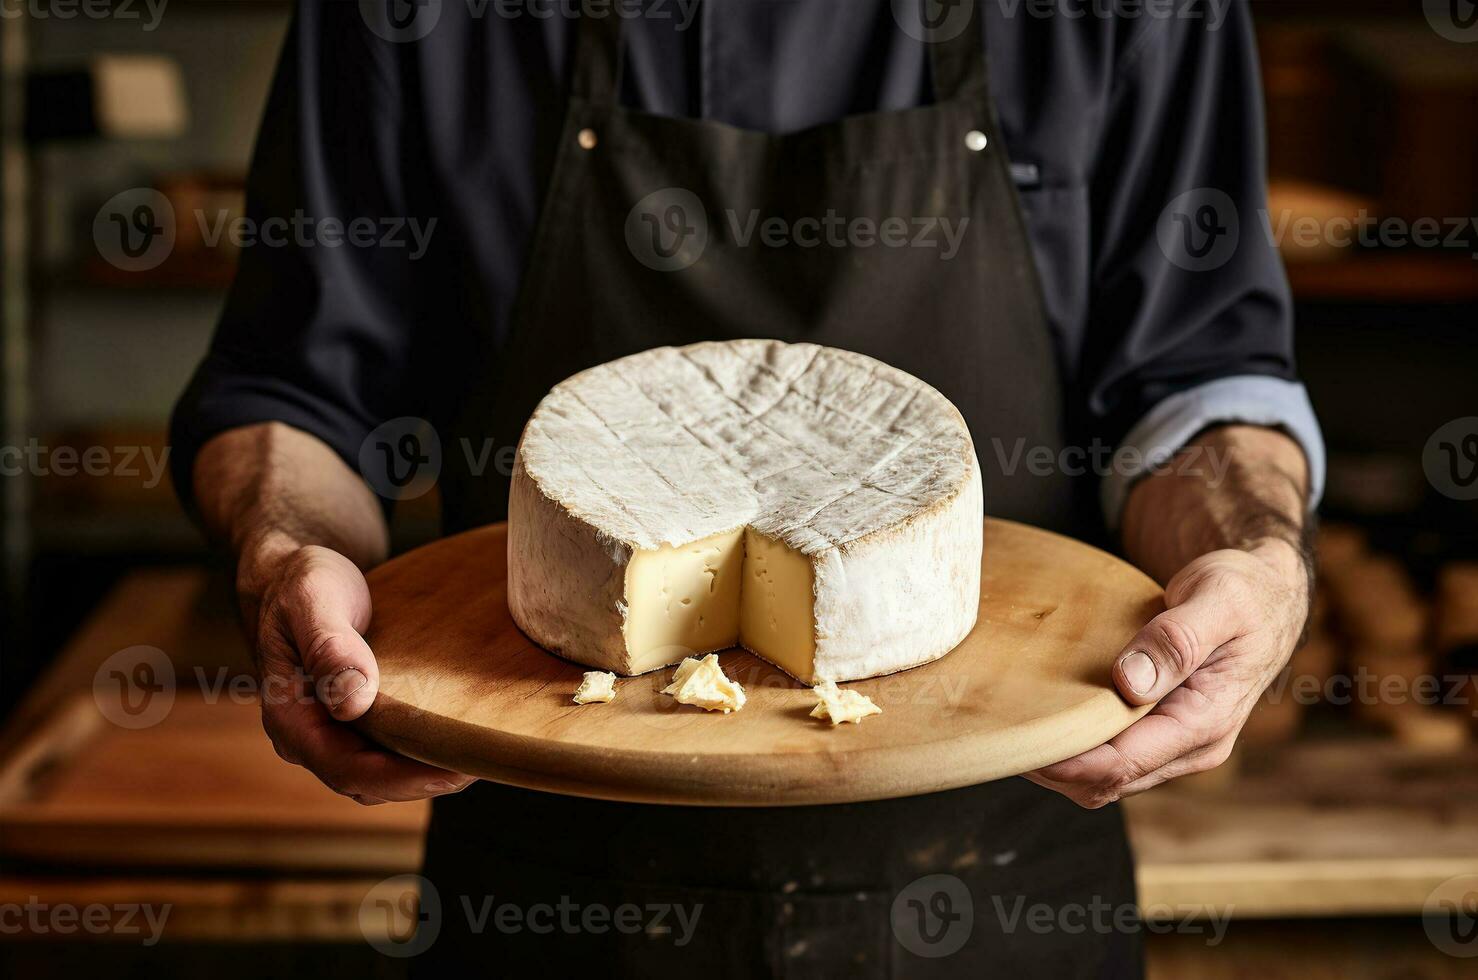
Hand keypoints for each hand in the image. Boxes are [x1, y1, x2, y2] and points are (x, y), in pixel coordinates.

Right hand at [243, 541, 475, 804]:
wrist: (294, 576)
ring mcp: (330, 732)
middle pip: (368, 783)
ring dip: (425, 773)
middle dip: (423, 781)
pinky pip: (387, 751)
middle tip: (481, 764)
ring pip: (380, 775)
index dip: (400, 778)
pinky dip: (421, 752)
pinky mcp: (353, 722)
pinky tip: (457, 737)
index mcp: (289, 717)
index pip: (345, 769)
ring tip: (478, 755)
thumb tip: (353, 701)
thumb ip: (329, 648)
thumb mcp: (312, 600)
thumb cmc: (301, 582)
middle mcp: (308, 736)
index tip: (452, 770)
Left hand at [1025, 540, 1308, 807]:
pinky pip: (1110, 756)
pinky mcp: (1160, 731)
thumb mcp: (1219, 601)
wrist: (1263, 594)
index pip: (1123, 766)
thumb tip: (1131, 682)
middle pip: (1107, 784)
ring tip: (1012, 728)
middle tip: (998, 737)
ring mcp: (1175, 744)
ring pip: (1105, 778)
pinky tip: (1044, 716)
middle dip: (1053, 769)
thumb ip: (1178, 640)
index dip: (1067, 763)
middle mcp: (1192, 746)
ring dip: (1060, 762)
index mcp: (1207, 722)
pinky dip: (1075, 746)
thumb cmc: (1244, 592)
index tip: (1020, 744)